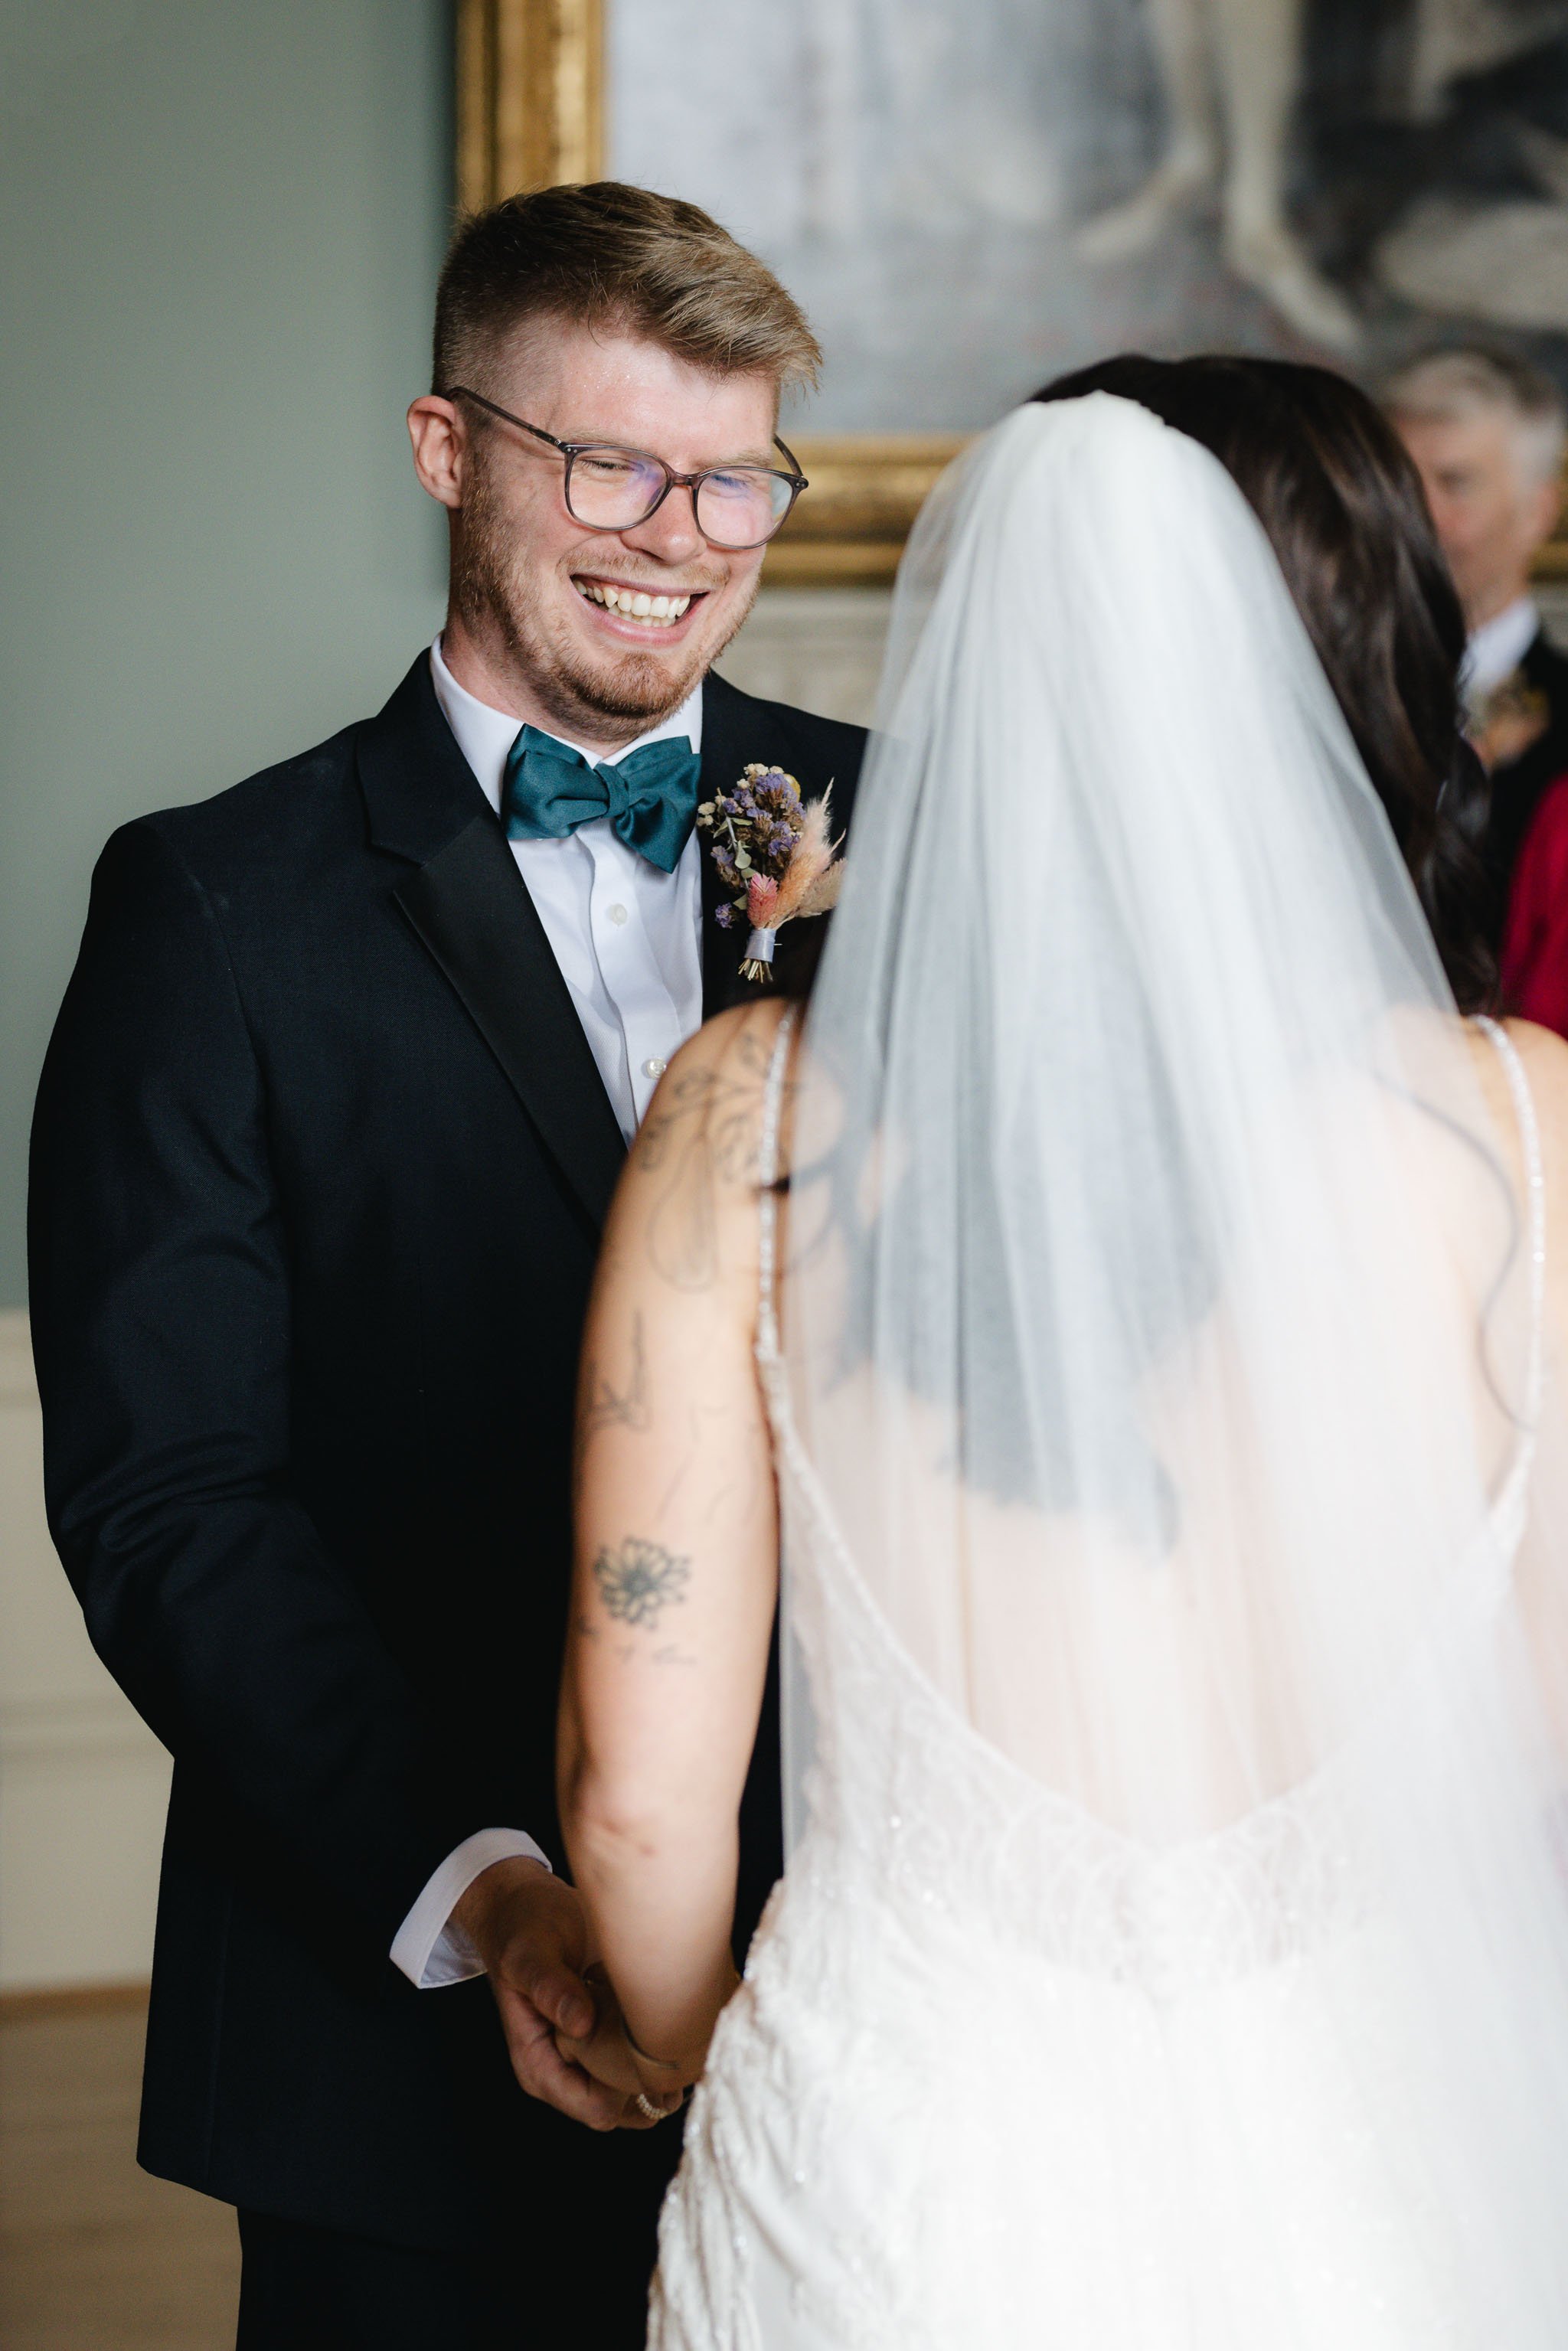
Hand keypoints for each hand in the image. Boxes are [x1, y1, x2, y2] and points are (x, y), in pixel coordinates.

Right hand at [451, 1857, 669, 2131]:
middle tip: (682, 2042)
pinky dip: (657, 2052)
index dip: (628, 2091)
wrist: (523, 1905)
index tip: (654, 2052)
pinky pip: (635, 2065)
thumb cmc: (522, 1927)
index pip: (594, 2107)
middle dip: (652, 2087)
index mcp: (538, 2063)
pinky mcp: (602, 2039)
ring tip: (682, 2031)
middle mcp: (562, 2069)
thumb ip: (550, 1988)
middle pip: (619, 2110)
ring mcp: (583, 2057)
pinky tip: (675, 2021)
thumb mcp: (531, 1953)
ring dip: (659, 2072)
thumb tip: (579, 2023)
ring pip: (632, 2095)